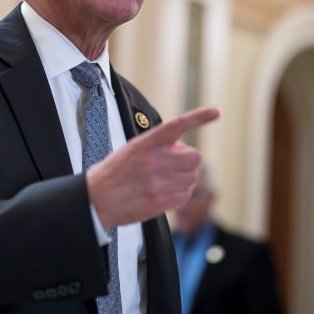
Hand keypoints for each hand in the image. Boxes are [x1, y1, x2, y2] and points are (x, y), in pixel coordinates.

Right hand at [86, 106, 219, 229]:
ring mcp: (161, 181)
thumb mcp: (132, 149)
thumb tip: (179, 148)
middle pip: (195, 157)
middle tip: (173, 165)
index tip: (215, 112)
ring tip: (164, 181)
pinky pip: (186, 195)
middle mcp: (157, 160)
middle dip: (188, 161)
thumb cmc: (113, 174)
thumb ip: (157, 146)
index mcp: (147, 143)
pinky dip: (179, 195)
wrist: (98, 199)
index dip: (199, 117)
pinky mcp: (163, 201)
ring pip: (192, 177)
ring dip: (183, 178)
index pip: (178, 125)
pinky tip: (163, 193)